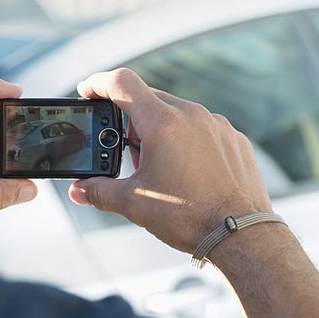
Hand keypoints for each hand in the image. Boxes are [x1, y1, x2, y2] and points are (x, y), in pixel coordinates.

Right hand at [68, 69, 272, 253]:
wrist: (239, 234)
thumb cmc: (189, 216)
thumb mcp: (135, 203)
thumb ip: (100, 191)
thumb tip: (79, 190)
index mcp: (164, 123)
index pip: (122, 83)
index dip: (98, 83)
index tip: (88, 91)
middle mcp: (192, 115)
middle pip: (150, 100)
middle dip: (132, 121)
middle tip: (128, 152)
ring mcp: (217, 125)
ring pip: (179, 114)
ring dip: (162, 131)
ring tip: (160, 167)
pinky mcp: (235, 139)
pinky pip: (205, 129)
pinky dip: (189, 141)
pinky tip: (188, 171)